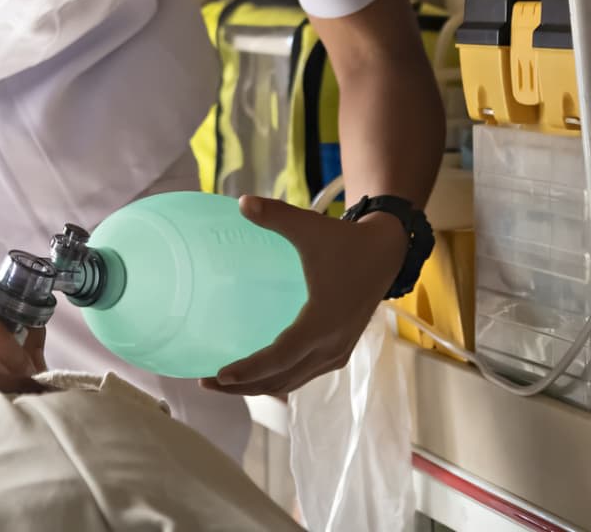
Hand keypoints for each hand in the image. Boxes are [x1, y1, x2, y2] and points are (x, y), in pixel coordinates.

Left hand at [202, 196, 402, 397]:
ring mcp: (337, 352)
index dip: (250, 370)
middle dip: (244, 386)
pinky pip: (303, 374)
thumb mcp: (310, 227)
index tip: (219, 374)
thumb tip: (242, 203)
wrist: (385, 253)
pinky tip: (255, 371)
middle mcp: (332, 345)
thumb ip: (276, 216)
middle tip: (204, 380)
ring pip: (293, 381)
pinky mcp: (338, 351)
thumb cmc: (346, 242)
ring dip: (259, 386)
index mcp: (324, 321)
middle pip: (282, 379)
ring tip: (222, 381)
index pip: (281, 357)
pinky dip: (278, 378)